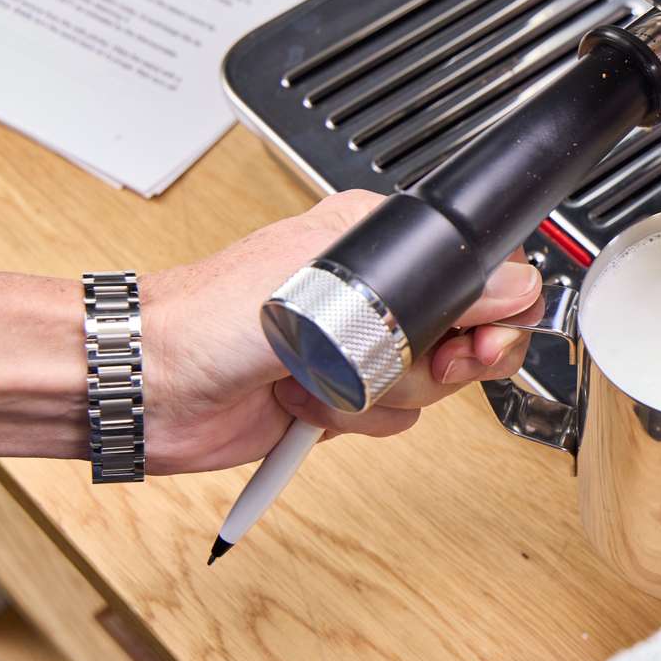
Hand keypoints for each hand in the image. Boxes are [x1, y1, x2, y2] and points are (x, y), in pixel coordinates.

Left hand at [141, 190, 540, 472]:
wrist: (150, 386)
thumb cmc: (214, 318)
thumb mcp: (337, 291)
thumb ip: (430, 288)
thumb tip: (511, 287)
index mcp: (381, 242)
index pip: (482, 271)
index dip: (490, 313)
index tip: (471, 340)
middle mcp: (380, 292)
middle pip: (468, 334)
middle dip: (437, 362)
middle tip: (414, 365)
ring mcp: (364, 345)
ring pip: (435, 384)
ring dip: (381, 393)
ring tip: (326, 375)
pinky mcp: (346, 393)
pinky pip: (396, 419)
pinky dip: (355, 418)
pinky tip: (307, 400)